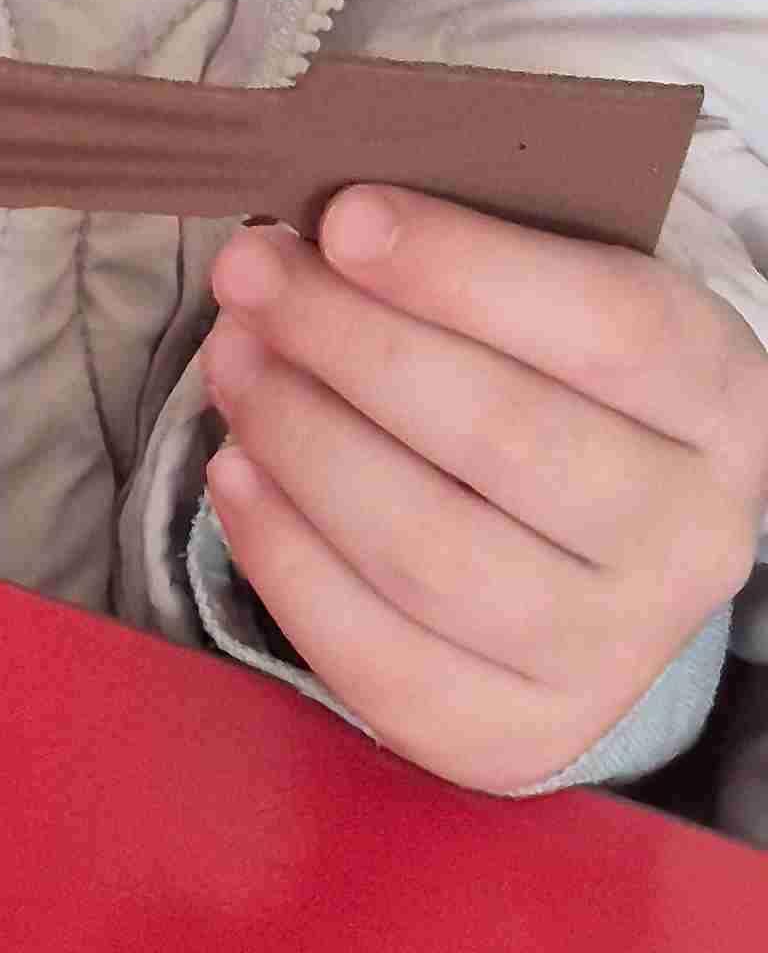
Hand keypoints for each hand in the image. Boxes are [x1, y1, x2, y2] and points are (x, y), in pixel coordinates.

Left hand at [199, 184, 767, 794]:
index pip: (607, 329)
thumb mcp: (560, 290)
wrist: (602, 538)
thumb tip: (320, 230)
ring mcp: (611, 653)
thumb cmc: (556, 376)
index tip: (341, 217)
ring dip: (300, 439)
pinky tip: (236, 467)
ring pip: (429, 551)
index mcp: (719, 399)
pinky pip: (376, 657)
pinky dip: (283, 555)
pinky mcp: (515, 735)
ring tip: (233, 360)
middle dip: (347, 341)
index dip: (461, 269)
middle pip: (503, 438)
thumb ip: (466, 257)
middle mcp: (690, 539)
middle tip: (250, 275)